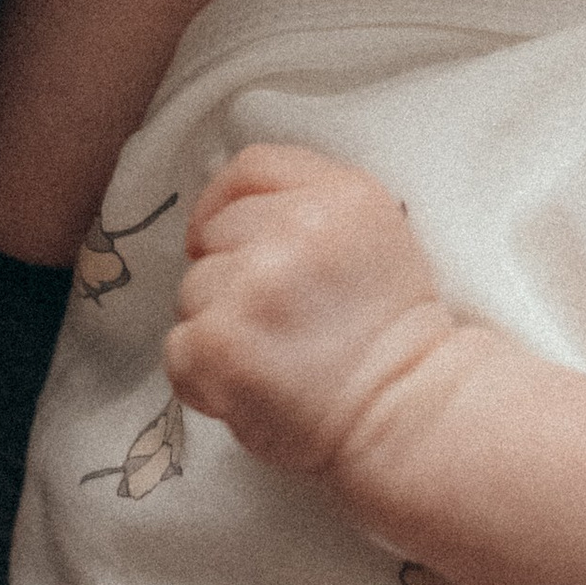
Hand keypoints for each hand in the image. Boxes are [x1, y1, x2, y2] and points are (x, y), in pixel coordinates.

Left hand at [167, 142, 452, 480]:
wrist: (407, 417)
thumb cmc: (389, 338)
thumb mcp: (373, 236)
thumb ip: (310, 204)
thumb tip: (225, 211)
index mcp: (340, 194)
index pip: (249, 167)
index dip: (224, 204)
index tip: (225, 241)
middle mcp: (295, 229)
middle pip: (214, 234)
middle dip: (230, 277)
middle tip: (278, 323)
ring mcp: (253, 286)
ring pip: (192, 293)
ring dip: (218, 328)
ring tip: (273, 359)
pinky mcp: (219, 342)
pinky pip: (178, 349)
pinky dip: (202, 378)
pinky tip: (250, 388)